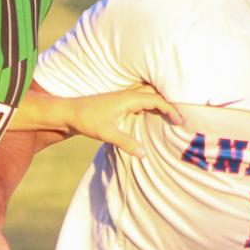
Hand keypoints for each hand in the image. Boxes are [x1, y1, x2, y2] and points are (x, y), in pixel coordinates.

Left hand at [60, 85, 184, 156]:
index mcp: (129, 99)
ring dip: (159, 102)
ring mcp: (123, 97)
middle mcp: (128, 95)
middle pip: (155, 94)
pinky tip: (149, 115)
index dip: (171, 110)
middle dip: (169, 104)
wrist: (69, 112)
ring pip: (148, 95)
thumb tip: (144, 154)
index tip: (180, 121)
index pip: (157, 101)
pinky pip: (139, 99)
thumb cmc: (87, 120)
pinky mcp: (118, 102)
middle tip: (180, 119)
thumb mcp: (107, 133)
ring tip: (170, 115)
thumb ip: (126, 143)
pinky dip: (149, 104)